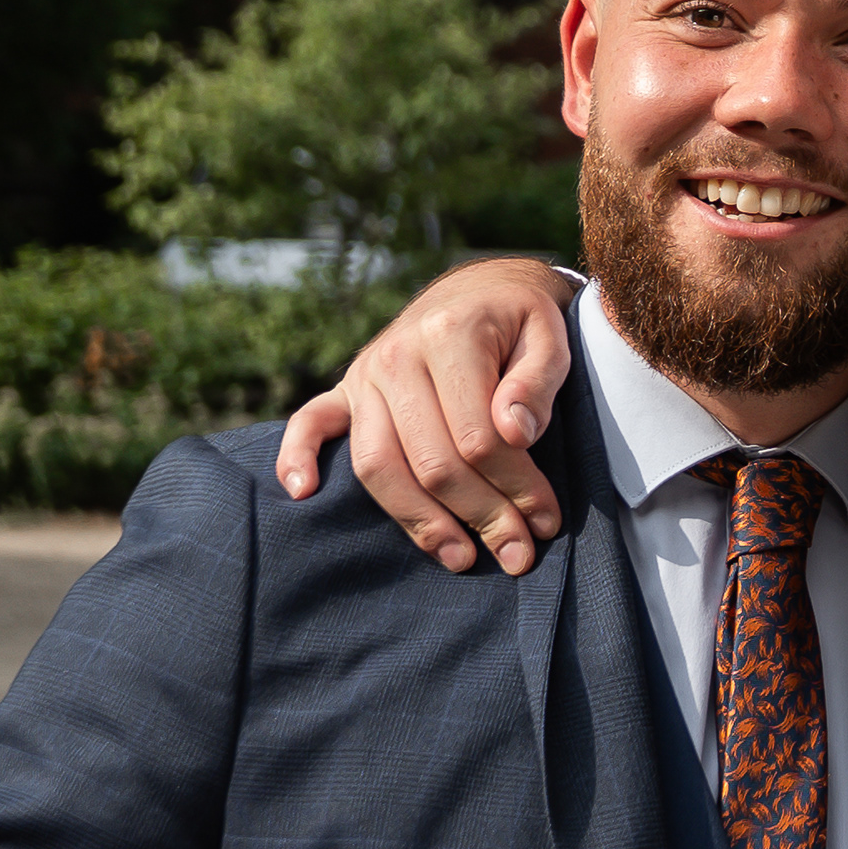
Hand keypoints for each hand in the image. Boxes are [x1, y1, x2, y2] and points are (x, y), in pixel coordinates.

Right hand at [275, 258, 577, 573]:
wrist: (481, 289)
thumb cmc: (521, 322)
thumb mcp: (551, 337)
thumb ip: (537, 383)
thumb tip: (515, 432)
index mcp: (450, 336)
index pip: (479, 438)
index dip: (517, 488)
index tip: (546, 520)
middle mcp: (397, 356)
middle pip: (432, 462)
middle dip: (481, 517)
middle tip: (517, 556)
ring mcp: (364, 375)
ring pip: (379, 465)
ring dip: (419, 522)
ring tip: (460, 559)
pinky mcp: (345, 389)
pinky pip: (309, 422)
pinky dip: (297, 456)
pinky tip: (302, 494)